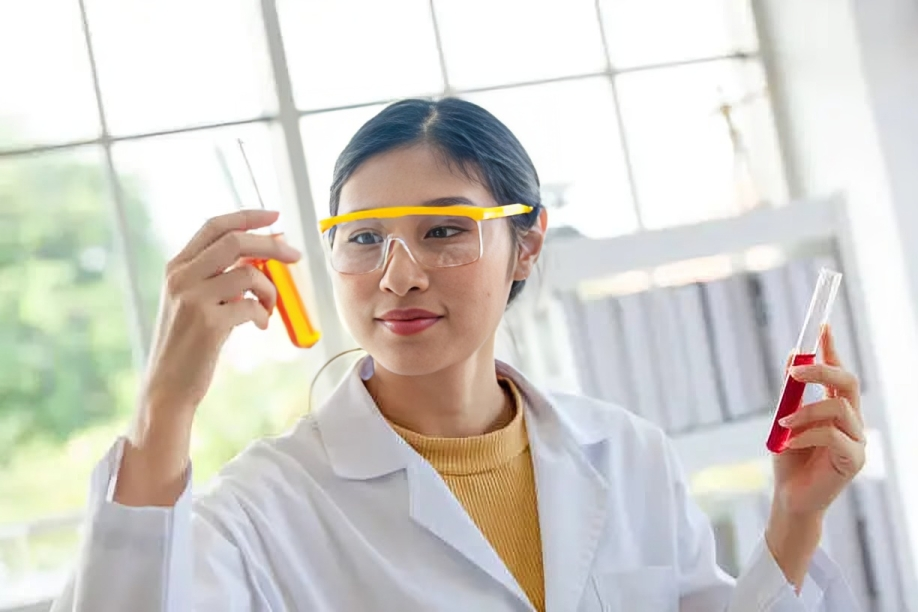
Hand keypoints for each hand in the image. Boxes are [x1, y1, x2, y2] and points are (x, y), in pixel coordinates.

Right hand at [115, 210, 299, 505]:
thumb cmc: (188, 343)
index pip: (214, 226)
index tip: (275, 216)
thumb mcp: (193, 300)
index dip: (247, 216)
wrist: (168, 385)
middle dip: (272, 245)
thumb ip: (217, 275)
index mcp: (176, 266)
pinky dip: (264, 313)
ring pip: (248, 273)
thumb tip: (261, 257)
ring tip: (268, 308)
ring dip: (270, 290)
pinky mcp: (207, 323)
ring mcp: (192, 298)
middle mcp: (181, 277)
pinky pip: (252, 305)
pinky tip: (259, 325)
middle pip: (236, 241)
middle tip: (295, 256)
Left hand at [766, 325, 865, 585]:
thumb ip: (792, 393)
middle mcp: (852, 422)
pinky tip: (790, 442)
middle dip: (822, 370)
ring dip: (805, 411)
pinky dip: (806, 434)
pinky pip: (831, 435)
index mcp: (836, 409)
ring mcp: (856, 440)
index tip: (820, 327)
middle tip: (793, 371)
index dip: (831, 349)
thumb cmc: (789, 460)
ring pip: (838, 408)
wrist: (789, 497)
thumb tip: (794, 356)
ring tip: (783, 425)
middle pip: (847, 382)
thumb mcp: (786, 419)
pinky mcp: (853, 460)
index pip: (839, 372)